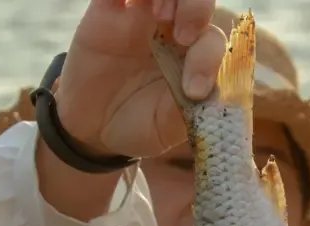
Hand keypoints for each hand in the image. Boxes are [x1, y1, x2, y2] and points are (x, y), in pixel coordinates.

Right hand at [56, 0, 226, 158]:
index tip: (194, 91)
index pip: (214, 38)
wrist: (95, 127)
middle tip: (183, 37)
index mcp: (195, 56)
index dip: (210, 58)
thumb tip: (205, 96)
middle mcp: (173, 29)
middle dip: (197, 7)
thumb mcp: (166, 129)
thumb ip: (187, 110)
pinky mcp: (107, 10)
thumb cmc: (139, 124)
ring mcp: (140, 16)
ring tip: (159, 16)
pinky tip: (128, 2)